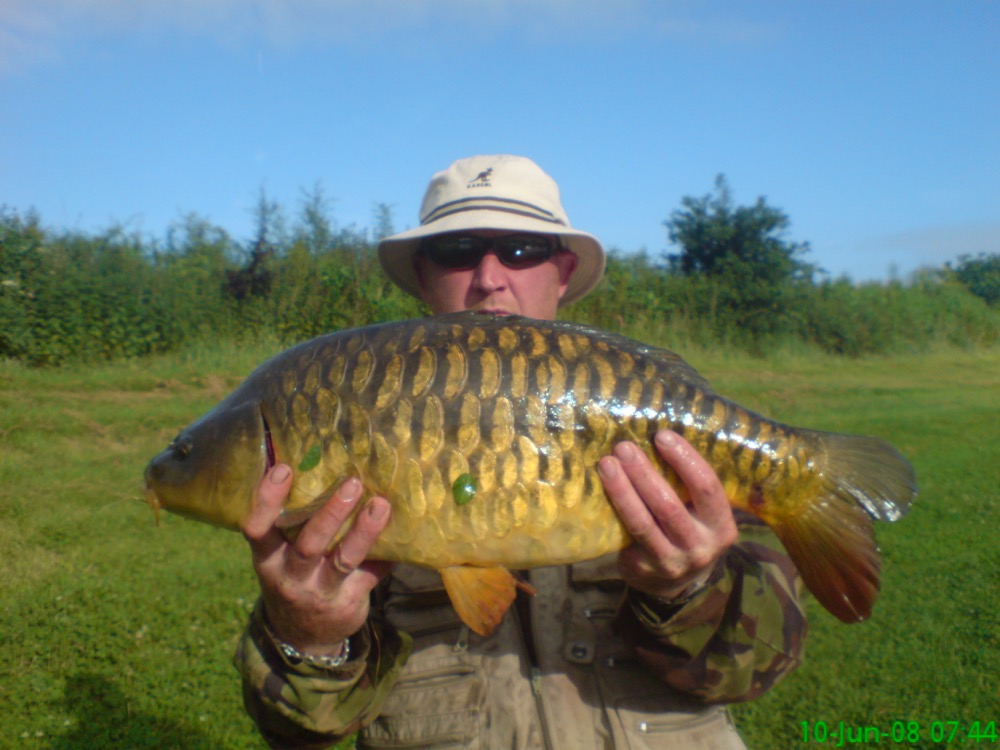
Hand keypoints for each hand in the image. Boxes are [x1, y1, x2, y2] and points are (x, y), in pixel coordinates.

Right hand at [242, 464, 393, 655]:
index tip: (284, 468)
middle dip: (331, 512)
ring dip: (364, 531)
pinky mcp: (347, 603)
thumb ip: (294, 522)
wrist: (303, 637)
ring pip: (343, 560)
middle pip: (309, 543)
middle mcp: (290, 576)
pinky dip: (386, 554)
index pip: (257, 528)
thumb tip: (324, 466)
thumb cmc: (293, 575)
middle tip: (352, 482)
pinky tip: (402, 537)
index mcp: (268, 557)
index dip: (267, 499)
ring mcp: (319, 592)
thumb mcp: (279, 556)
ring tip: (380, 505)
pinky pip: (371, 574)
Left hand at [598, 430, 737, 601]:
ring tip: (606, 464)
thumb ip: (688, 486)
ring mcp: (671, 561)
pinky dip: (612, 510)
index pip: (706, 487)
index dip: (684, 459)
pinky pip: (625, 535)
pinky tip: (597, 490)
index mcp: (721, 526)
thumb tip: (657, 437)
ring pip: (642, 523)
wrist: (676, 584)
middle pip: (669, 505)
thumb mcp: (701, 514)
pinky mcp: (643, 569)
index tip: (661, 435)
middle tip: (623, 447)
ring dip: (622, 490)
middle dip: (643, 473)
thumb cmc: (688, 530)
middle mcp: (700, 547)